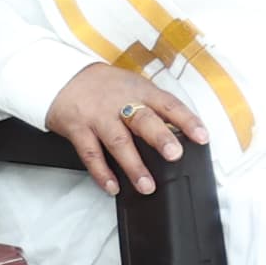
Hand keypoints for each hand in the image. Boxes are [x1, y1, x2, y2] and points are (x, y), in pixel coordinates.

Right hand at [46, 65, 208, 195]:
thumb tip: (180, 131)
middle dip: (160, 138)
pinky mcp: (79, 129)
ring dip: (133, 166)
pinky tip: (113, 187)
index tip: (202, 136)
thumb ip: (153, 107)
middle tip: (174, 155)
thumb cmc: (105, 86)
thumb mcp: (134, 86)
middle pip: (143, 120)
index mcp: (141, 91)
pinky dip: (102, 173)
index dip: (187, 120)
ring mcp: (99, 117)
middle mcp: (121, 103)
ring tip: (146, 185)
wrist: (63, 77)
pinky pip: (91, 154)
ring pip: (118, 142)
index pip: (168, 104)